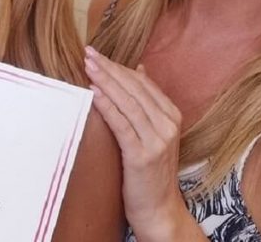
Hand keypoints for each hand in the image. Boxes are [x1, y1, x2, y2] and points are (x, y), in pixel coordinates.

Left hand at [84, 47, 190, 241]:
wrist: (159, 209)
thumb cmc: (151, 171)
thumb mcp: (155, 133)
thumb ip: (148, 103)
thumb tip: (139, 69)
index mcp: (172, 116)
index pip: (143, 83)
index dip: (119, 67)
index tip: (98, 55)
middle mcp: (167, 125)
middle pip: (135, 89)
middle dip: (110, 69)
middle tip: (88, 53)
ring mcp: (157, 140)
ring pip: (128, 102)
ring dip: (106, 81)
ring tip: (88, 66)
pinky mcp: (142, 155)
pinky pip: (122, 124)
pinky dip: (107, 106)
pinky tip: (94, 93)